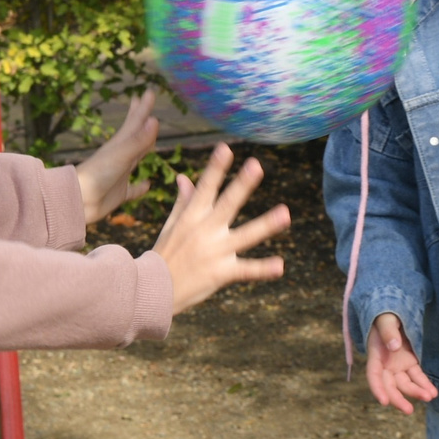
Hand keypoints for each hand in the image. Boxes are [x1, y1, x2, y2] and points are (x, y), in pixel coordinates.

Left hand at [79, 91, 159, 225]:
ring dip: (144, 146)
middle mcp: (121, 157)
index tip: (149, 91)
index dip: (143, 108)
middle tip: (144, 101)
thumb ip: (138, 141)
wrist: (76, 200)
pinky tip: (147, 185)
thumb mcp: (119, 156)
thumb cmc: (95, 176)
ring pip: (136, 156)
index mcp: (120, 145)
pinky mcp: (119, 193)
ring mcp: (120, 174)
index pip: (135, 122)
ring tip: (149, 137)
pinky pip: (133, 189)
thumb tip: (154, 120)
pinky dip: (141, 187)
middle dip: (141, 118)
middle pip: (135, 133)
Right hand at [147, 145, 286, 314]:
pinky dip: (263, 269)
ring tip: (286, 214)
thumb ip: (184, 201)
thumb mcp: (172, 225)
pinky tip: (280, 266)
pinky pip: (245, 270)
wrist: (151, 290)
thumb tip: (185, 177)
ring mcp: (214, 252)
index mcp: (193, 217)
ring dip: (266, 224)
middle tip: (256, 166)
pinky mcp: (221, 273)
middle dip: (242, 185)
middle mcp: (205, 231)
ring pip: (245, 235)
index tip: (225, 148)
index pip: (206, 187)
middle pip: (227, 204)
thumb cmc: (164, 254)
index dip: (216, 168)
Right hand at [366, 312, 437, 415]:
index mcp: (375, 355)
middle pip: (390, 386)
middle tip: (409, 410)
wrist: (393, 313)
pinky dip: (424, 384)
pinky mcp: (409, 363)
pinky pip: (417, 376)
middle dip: (398, 399)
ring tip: (429, 397)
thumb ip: (388, 331)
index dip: (377, 389)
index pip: (373, 376)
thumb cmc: (385, 314)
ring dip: (416, 392)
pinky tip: (433, 393)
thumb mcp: (386, 319)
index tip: (384, 402)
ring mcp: (398, 365)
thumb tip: (394, 347)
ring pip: (406, 384)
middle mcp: (385, 364)